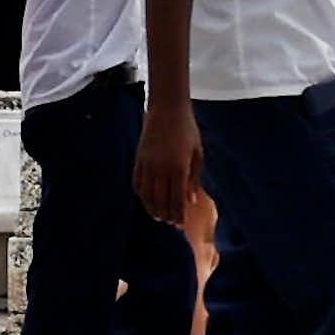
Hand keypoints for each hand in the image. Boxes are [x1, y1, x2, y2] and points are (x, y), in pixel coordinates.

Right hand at [133, 100, 203, 227]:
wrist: (167, 109)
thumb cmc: (187, 130)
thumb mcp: (197, 154)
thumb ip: (194, 179)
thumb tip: (191, 201)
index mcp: (179, 168)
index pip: (176, 199)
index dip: (178, 214)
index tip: (180, 224)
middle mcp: (161, 168)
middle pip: (160, 200)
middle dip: (165, 214)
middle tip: (170, 222)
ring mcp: (147, 163)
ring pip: (147, 193)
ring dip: (152, 207)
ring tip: (157, 215)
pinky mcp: (138, 158)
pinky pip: (137, 181)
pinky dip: (141, 193)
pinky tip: (146, 199)